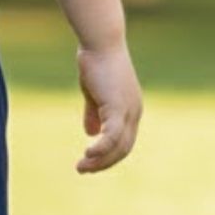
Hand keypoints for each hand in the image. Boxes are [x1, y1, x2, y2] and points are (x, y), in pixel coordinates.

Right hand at [76, 43, 141, 173]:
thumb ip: (94, 114)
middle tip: (82, 170)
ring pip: (118, 146)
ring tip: (81, 166)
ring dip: (99, 160)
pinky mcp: (118, 107)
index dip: (107, 155)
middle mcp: (133, 112)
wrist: (100, 44)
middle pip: (123, 148)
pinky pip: (112, 136)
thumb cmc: (96, 64)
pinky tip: (87, 153)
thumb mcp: (94, 93)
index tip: (89, 162)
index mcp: (130, 110)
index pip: (123, 141)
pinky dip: (101, 148)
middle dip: (103, 163)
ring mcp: (128, 110)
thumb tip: (90, 133)